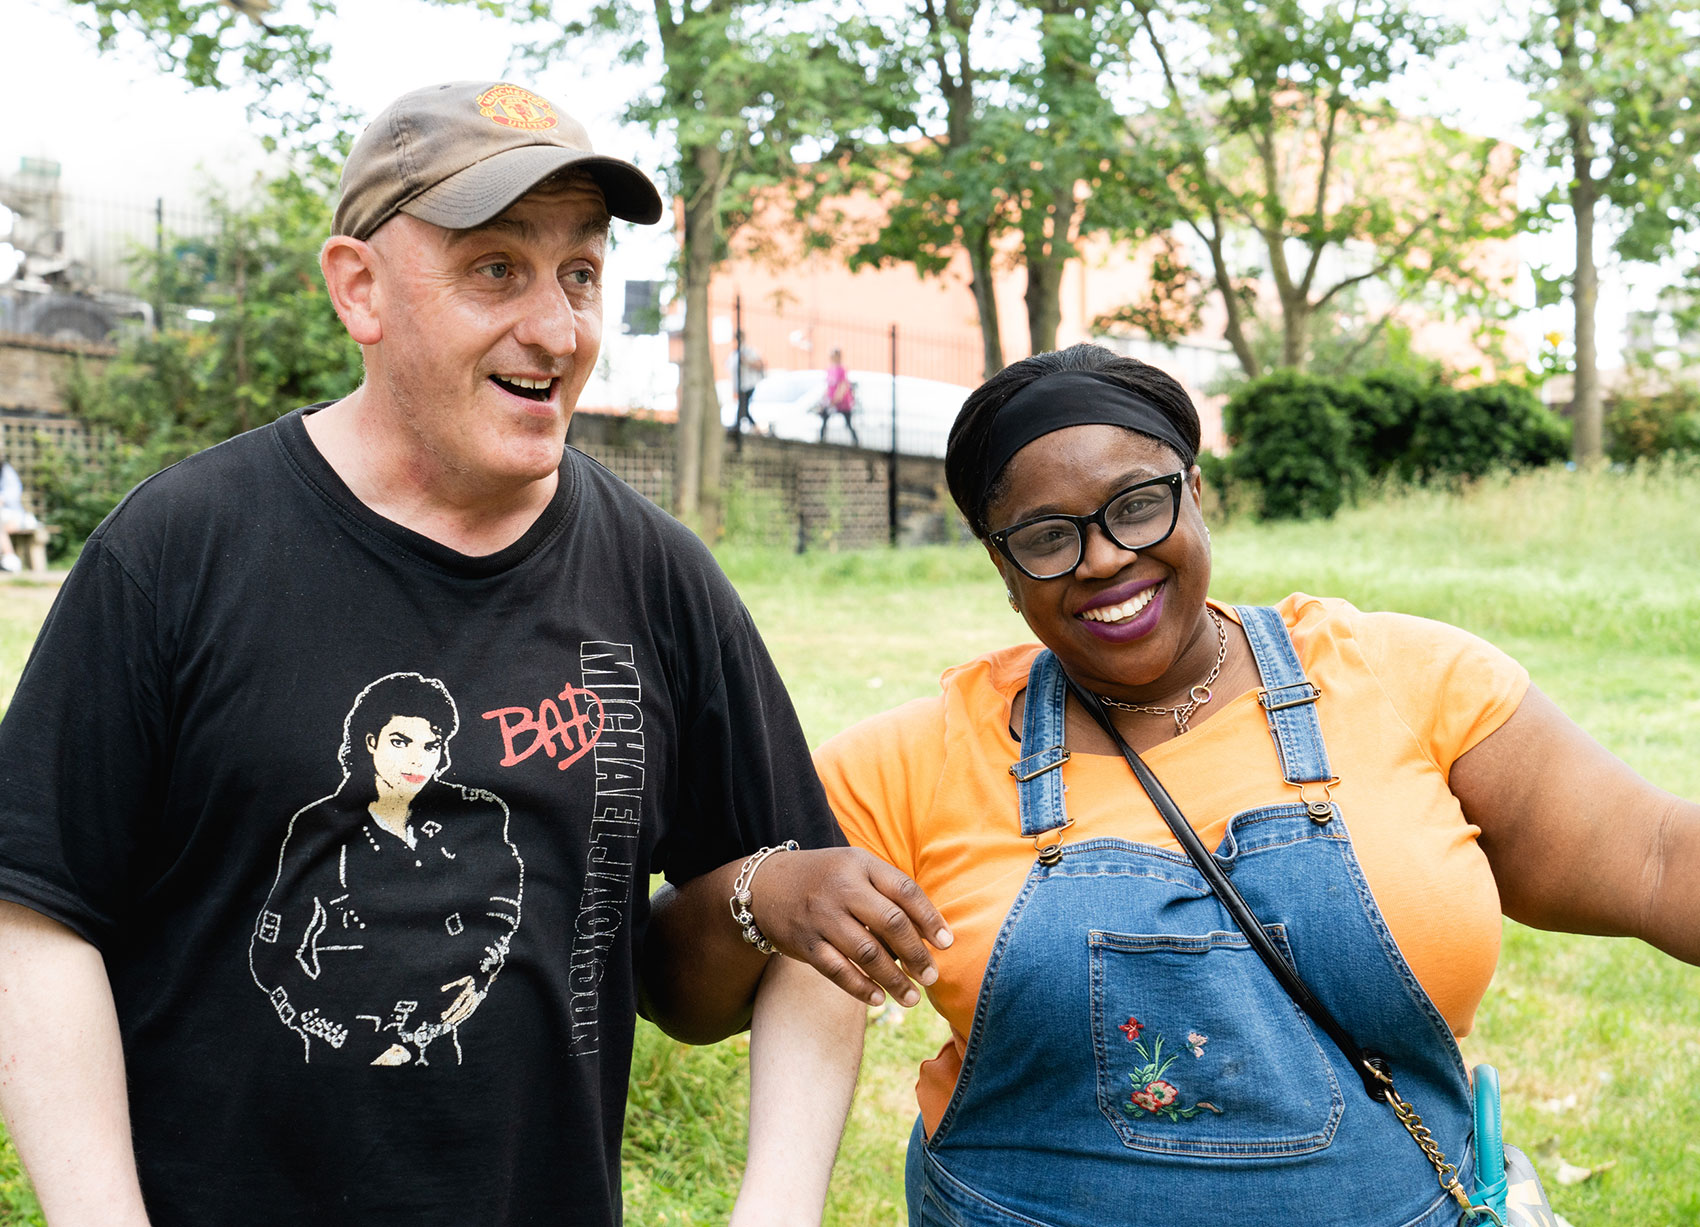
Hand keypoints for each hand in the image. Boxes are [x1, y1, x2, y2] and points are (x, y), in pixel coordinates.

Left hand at [437, 975, 481, 1026]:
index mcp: (466, 991)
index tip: (443, 1016)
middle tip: (445, 1022)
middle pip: (460, 1010)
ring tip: (450, 1023)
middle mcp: (471, 997)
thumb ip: (450, 984)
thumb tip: (442, 989)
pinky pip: (469, 1011)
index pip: (456, 1003)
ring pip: (465, 1012)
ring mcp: (475, 1001)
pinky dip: (463, 1016)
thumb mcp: (460, 980)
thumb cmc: (469, 978)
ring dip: (457, 1018)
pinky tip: (458, 1019)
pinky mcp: (476, 1003)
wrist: (483, 978)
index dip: (449, 1010)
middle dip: (452, 1017)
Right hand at [746, 847, 951, 1007]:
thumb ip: (888, 890)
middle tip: (932, 976)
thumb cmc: (825, 879)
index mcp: (860, 865)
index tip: (946, 943)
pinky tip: (878, 999)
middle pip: (891, 923)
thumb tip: (929, 931)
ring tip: (912, 997)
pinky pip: (838, 970)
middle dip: (917, 954)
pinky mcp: (805, 942)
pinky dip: (860, 988)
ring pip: (867, 953)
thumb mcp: (854, 868)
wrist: (764, 885)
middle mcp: (842, 888)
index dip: (930, 918)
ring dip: (894, 980)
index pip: (905, 890)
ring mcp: (822, 916)